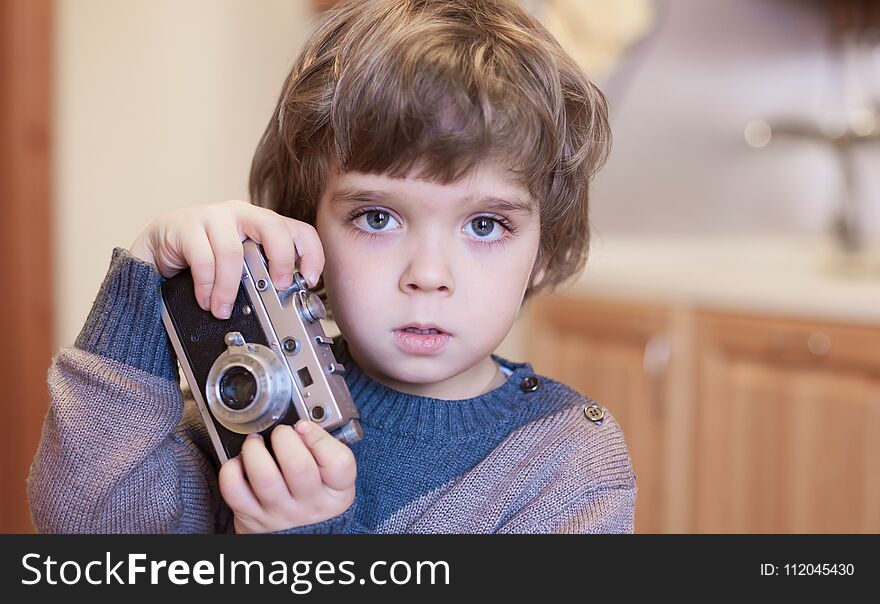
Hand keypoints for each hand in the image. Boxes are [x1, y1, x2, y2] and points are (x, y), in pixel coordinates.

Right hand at [130, 200, 323, 318]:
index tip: (310, 280)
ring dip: (230, 288)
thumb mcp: (240, 267)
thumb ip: (262, 276)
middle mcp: (240, 214)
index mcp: (260, 224)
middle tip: (277, 287)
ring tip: (223, 309)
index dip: (311, 253)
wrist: (156, 252)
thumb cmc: (202, 259)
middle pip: (273, 226)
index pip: (297, 229)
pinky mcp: (184, 225)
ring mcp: (212, 216)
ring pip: (233, 251)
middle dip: (281, 259)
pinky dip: (206, 286)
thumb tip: (287, 304)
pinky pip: (203, 258)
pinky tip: (204, 299)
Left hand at [218, 421, 356, 532]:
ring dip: (255, 449)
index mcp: (336, 492)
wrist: (299, 540)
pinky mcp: (251, 518)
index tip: (305, 427)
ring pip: (264, 475)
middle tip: (281, 434)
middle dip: (284, 437)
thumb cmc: (314, 500)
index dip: (319, 436)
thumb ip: (324, 451)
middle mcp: (309, 504)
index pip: (338, 462)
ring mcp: (279, 513)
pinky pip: (234, 490)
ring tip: (256, 443)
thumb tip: (302, 426)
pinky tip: (241, 464)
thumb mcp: (333, 480)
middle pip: (298, 465)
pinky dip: (232, 469)